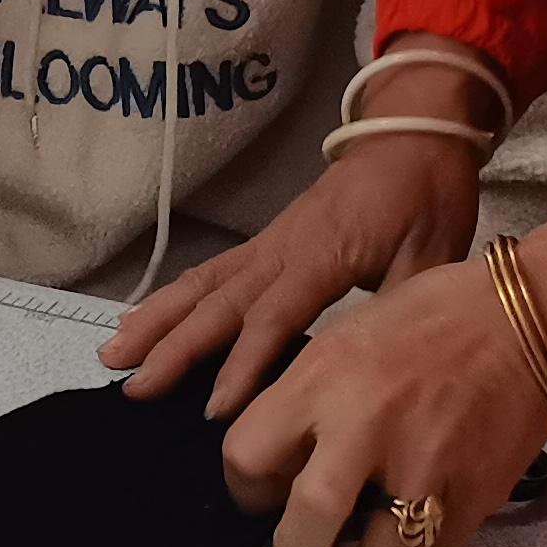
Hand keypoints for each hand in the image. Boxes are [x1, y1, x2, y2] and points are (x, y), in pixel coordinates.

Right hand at [107, 78, 493, 411]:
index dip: (243, 364)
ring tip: (113, 354)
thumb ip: (403, 312)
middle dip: (173, 347)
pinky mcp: (266, 242)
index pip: (272, 317)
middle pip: (219, 303)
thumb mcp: (433, 256)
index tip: (214, 411)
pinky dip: (173, 297)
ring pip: (202, 285)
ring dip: (156, 320)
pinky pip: (210, 273)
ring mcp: (268, 244)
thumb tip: (379, 372)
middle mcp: (281, 250)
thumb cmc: (428, 196)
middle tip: (132, 386)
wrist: (414, 135)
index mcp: (322, 257)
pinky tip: (143, 319)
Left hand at [224, 250, 546, 546]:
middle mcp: (363, 428)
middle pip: (301, 531)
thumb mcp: (346, 336)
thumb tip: (281, 453)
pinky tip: (410, 544)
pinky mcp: (473, 499)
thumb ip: (308, 395)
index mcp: (321, 379)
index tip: (267, 491)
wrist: (527, 320)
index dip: (248, 485)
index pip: (244, 456)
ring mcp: (422, 470)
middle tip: (307, 539)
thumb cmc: (432, 317)